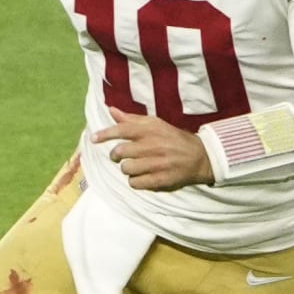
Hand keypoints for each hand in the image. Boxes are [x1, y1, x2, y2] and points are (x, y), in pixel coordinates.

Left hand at [92, 114, 212, 190]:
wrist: (200, 157)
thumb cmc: (173, 139)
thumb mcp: (156, 124)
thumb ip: (132, 119)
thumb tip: (111, 110)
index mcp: (151, 130)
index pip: (122, 130)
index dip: (105, 134)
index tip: (94, 139)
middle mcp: (153, 145)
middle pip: (120, 152)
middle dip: (116, 156)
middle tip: (120, 156)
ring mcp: (157, 164)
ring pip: (126, 169)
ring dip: (127, 169)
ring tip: (135, 166)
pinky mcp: (160, 180)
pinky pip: (135, 183)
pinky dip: (135, 181)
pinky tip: (142, 176)